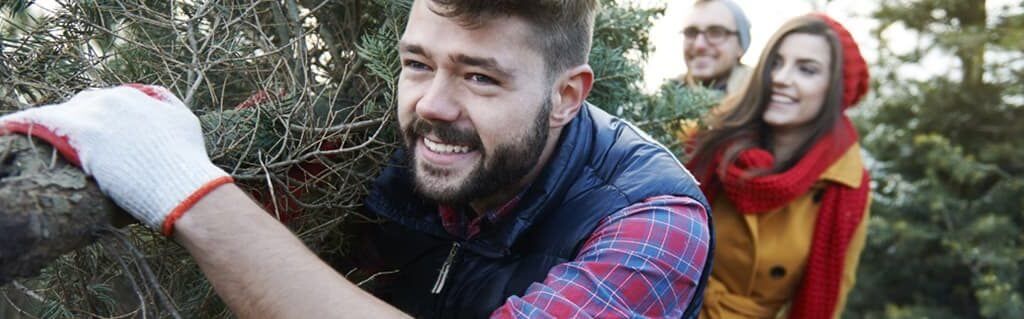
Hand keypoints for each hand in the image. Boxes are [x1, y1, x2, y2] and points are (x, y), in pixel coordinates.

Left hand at [0, 84, 231, 234]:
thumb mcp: (185, 122)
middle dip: (75, 123)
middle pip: (79, 106)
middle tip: (71, 147)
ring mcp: (95, 115)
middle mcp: (112, 98)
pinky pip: (39, 121)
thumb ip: (166, 104)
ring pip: (59, 114)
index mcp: (134, 96)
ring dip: (47, 126)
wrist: (182, 186)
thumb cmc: (186, 161)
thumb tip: (153, 97)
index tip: (92, 135)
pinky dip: (19, 124)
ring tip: (26, 138)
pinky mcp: (80, 133)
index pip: (102, 102)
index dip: (95, 119)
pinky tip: (5, 129)